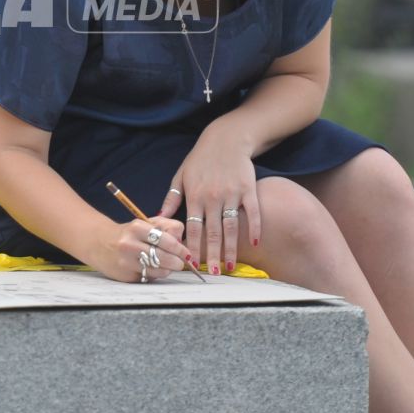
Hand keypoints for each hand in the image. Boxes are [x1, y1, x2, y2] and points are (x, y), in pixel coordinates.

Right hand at [90, 215, 192, 283]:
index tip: (187, 254)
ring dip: (167, 269)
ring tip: (164, 264)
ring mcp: (126, 262)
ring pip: (160, 271)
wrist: (98, 243)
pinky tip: (148, 268)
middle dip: (178, 262)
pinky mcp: (125, 276)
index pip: (168, 240)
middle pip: (165, 258)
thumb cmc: (129, 233)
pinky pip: (150, 278)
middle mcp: (130, 244)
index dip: (181, 249)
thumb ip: (168, 227)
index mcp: (137, 228)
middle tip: (179, 263)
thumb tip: (183, 243)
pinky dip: (154, 275)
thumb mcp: (146, 223)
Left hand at [160, 126, 261, 274]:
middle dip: (211, 254)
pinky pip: (252, 213)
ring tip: (228, 265)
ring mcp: (231, 194)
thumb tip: (159, 218)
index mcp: (195, 195)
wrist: (226, 139)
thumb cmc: (201, 159)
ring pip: (231, 227)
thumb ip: (172, 197)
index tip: (190, 263)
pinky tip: (254, 243)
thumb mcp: (181, 175)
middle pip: (212, 232)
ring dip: (230, 248)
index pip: (192, 227)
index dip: (192, 246)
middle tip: (211, 273)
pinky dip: (254, 228)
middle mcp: (213, 197)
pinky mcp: (248, 190)